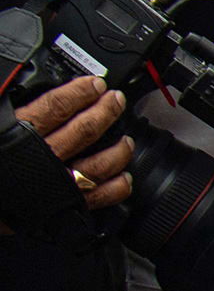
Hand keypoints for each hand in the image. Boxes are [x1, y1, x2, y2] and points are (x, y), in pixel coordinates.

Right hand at [13, 75, 131, 208]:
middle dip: (105, 111)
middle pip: (84, 130)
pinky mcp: (63, 206)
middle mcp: (41, 158)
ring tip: (125, 139)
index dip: (79, 92)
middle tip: (116, 99)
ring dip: (118, 149)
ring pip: (99, 163)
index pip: (56, 106)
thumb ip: (3, 108)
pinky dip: (117, 187)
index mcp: (18, 134)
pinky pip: (99, 197)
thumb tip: (9, 86)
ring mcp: (56, 183)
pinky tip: (124, 177)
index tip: (94, 84)